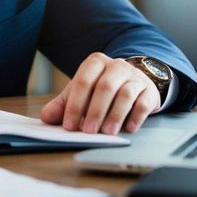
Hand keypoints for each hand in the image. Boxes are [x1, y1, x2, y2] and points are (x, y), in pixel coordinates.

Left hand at [40, 52, 159, 134]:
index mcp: (96, 63)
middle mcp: (116, 66)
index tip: (70, 125)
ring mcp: (135, 77)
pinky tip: (128, 129)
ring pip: (125, 94)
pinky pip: (143, 102)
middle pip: (105, 87)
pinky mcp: (149, 90)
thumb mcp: (81, 93)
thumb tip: (46, 117)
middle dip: (95, 111)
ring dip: (115, 115)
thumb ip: (63, 104)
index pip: (83, 81)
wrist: (134, 82)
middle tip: (88, 132)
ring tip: (107, 132)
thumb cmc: (102, 89)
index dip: (75, 104)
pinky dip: (136, 117)